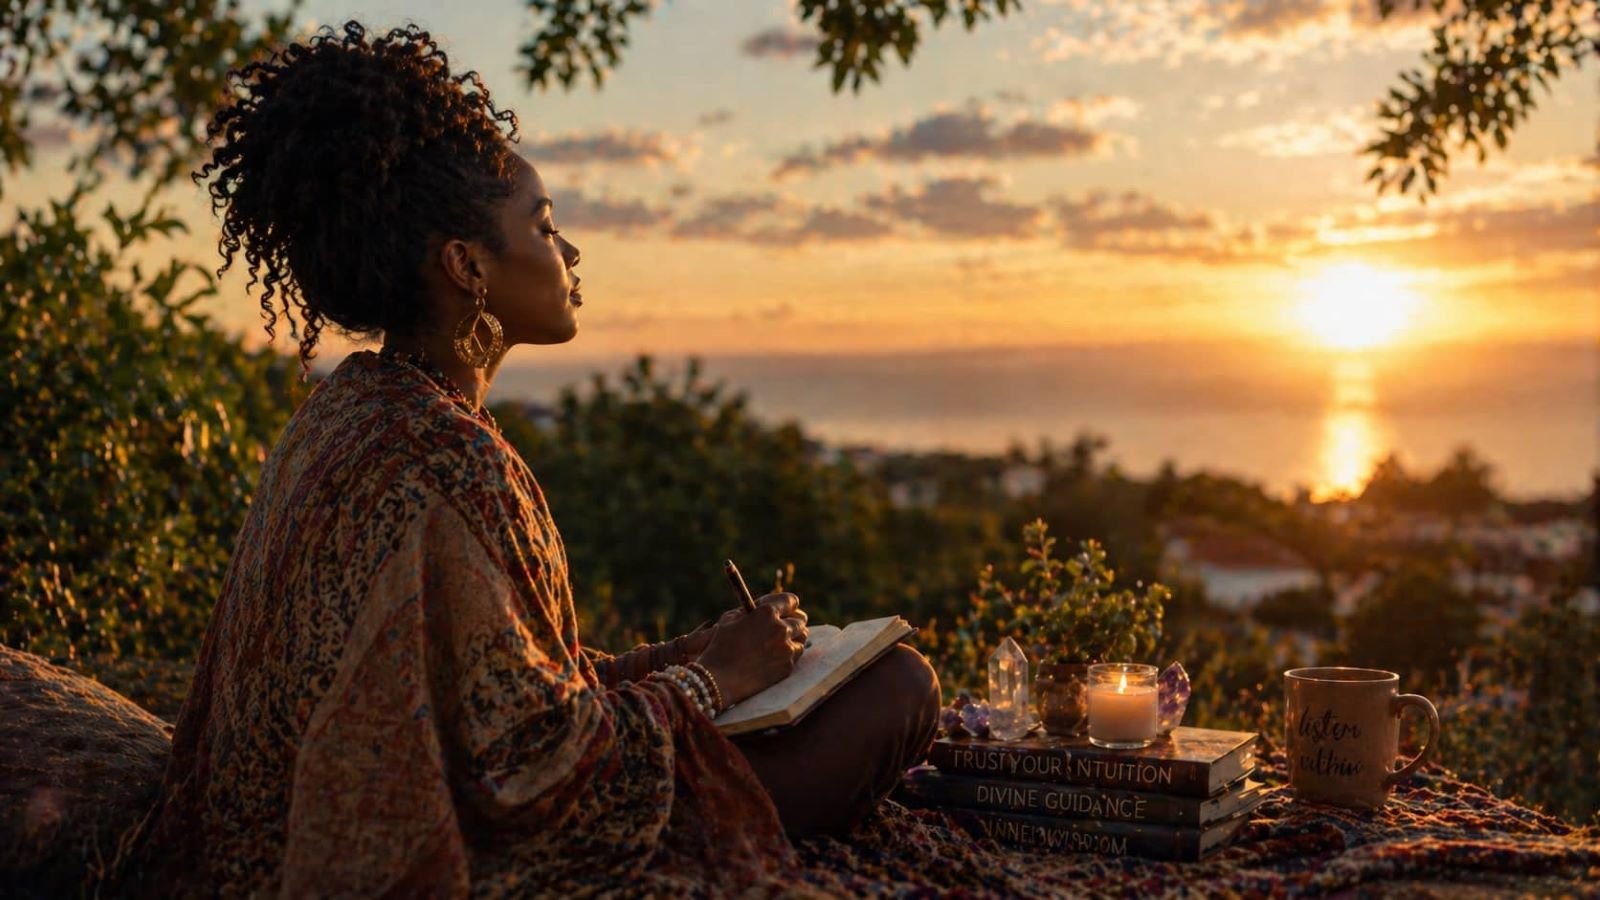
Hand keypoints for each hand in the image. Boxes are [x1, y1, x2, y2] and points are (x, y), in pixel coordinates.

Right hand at [683, 592, 807, 659]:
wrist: (718, 678)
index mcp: (766, 612)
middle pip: (800, 619)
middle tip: (785, 624)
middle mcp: (780, 628)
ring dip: (793, 638)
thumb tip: (766, 606)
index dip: (787, 605)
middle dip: (792, 620)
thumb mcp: (731, 619)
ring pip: (801, 638)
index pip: (791, 601)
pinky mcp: (787, 666)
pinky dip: (788, 655)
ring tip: (779, 642)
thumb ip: (752, 611)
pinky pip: (795, 656)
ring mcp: (786, 649)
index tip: (784, 609)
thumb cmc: (719, 646)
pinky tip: (774, 657)